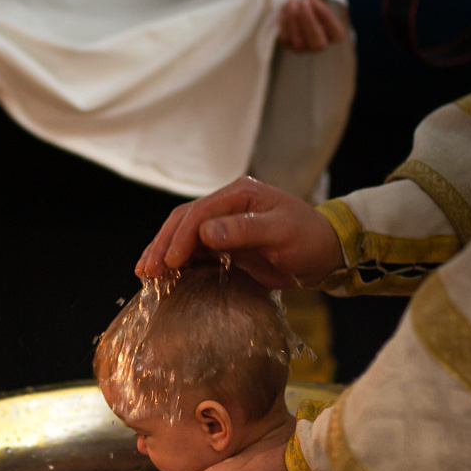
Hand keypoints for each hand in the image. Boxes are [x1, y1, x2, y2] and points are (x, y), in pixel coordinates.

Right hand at [135, 176, 343, 287]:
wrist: (325, 253)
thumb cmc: (309, 239)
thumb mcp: (282, 232)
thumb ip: (245, 230)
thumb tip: (206, 233)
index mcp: (239, 193)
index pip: (199, 212)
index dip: (180, 236)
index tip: (171, 261)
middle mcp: (227, 205)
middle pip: (183, 221)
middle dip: (163, 244)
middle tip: (147, 270)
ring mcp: (223, 225)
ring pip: (183, 235)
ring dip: (163, 254)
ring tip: (146, 274)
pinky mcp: (224, 245)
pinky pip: (194, 252)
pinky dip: (176, 263)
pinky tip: (163, 276)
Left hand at [278, 0, 345, 52]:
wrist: (302, 13)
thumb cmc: (317, 6)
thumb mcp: (323, 2)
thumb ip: (320, 3)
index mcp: (336, 36)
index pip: (335, 32)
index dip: (324, 15)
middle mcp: (320, 46)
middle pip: (317, 42)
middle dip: (309, 21)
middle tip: (303, 2)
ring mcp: (304, 49)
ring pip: (299, 42)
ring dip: (294, 19)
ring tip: (293, 1)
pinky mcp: (289, 46)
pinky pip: (286, 37)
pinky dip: (284, 20)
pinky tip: (286, 6)